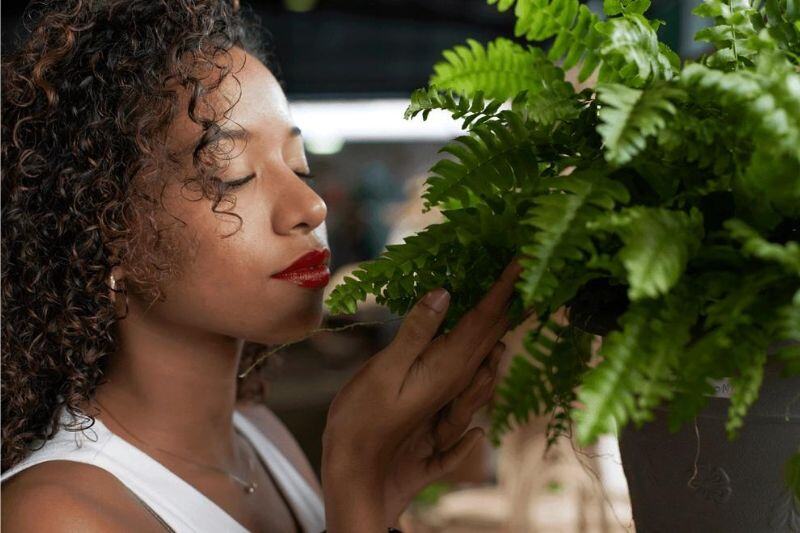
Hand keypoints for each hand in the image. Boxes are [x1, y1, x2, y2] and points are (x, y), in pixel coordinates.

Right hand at [321, 258, 523, 531]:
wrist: (359, 475)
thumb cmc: (363, 423)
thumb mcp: (384, 373)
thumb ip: (416, 333)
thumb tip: (444, 292)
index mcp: (448, 366)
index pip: (484, 318)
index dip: (504, 286)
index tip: (523, 258)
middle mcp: (458, 378)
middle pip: (493, 332)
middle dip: (511, 299)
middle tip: (528, 268)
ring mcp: (451, 392)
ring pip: (487, 352)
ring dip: (503, 323)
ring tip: (516, 300)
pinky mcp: (440, 401)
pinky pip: (475, 372)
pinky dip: (487, 351)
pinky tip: (492, 349)